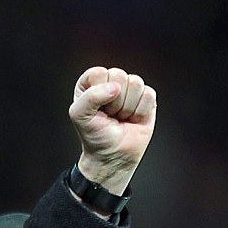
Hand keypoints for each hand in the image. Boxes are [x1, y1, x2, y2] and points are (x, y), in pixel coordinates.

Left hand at [68, 66, 156, 194]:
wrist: (113, 155)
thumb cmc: (94, 136)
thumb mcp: (79, 116)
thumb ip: (89, 97)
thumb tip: (115, 88)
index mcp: (90, 83)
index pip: (98, 73)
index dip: (97, 92)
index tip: (95, 109)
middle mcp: (110, 82)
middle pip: (119, 75)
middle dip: (113, 101)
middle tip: (109, 115)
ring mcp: (130, 89)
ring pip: (135, 83)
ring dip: (127, 107)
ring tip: (120, 117)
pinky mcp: (146, 97)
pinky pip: (148, 94)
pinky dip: (140, 111)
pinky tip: (132, 119)